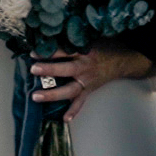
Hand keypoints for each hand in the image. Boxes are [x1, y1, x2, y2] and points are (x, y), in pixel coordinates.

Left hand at [28, 43, 154, 120]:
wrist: (121, 61)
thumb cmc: (102, 48)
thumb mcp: (89, 40)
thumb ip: (72, 41)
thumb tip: (50, 38)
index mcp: (83, 52)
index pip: (64, 51)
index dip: (49, 51)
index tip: (34, 53)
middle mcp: (84, 67)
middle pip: (66, 69)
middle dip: (50, 70)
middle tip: (34, 70)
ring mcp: (87, 81)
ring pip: (69, 89)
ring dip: (53, 94)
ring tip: (36, 96)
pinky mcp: (89, 90)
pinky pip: (80, 102)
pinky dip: (73, 111)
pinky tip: (65, 118)